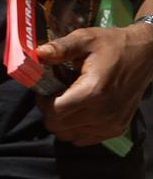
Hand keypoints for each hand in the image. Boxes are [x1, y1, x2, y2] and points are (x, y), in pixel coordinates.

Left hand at [34, 24, 152, 146]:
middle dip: (49, 112)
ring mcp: (112, 124)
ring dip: (61, 121)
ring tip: (66, 102)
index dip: (42, 102)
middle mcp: (103, 113)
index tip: (43, 90)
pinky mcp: (117, 129)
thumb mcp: (84, 39)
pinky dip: (75, 129)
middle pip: (59, 126)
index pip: (54, 112)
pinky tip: (78, 111)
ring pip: (70, 136)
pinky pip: (85, 139)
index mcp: (93, 92)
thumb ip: (60, 48)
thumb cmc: (111, 45)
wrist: (144, 56)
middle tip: (53, 95)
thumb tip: (36, 53)